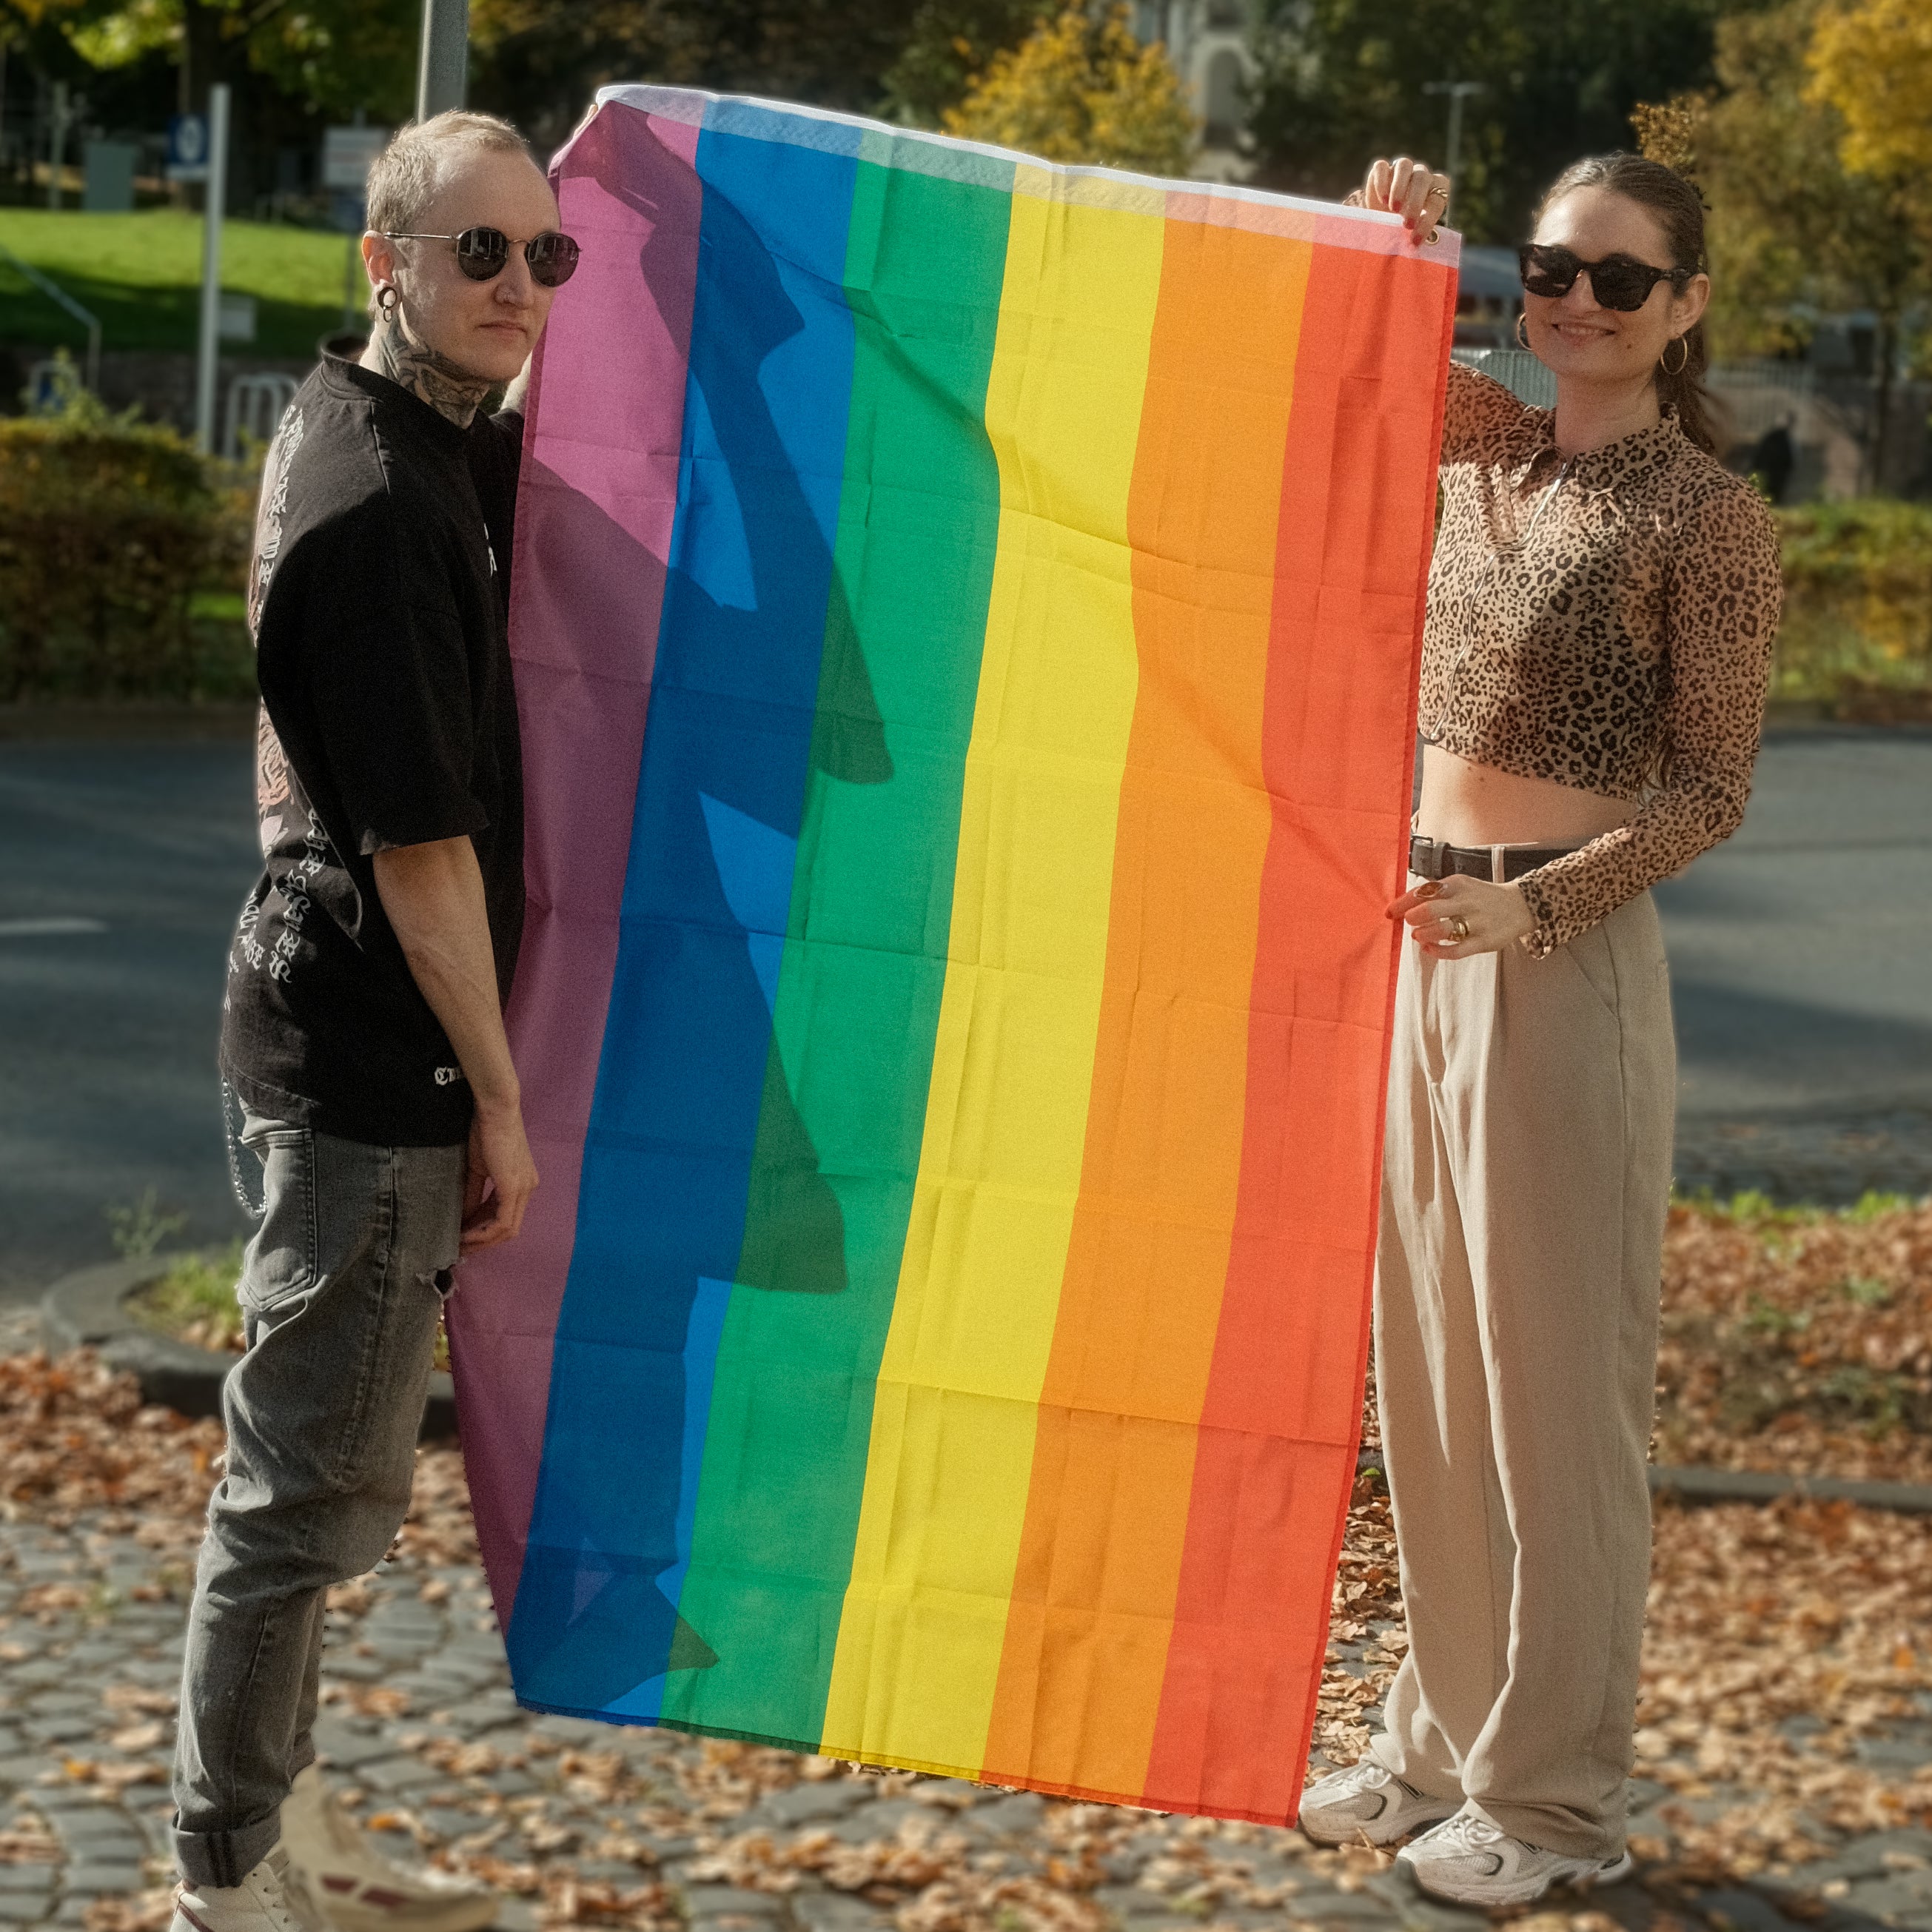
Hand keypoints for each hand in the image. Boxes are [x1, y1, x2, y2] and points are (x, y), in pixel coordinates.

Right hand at [462, 1099, 537, 1248]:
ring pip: (506, 1230)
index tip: (462, 1239)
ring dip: (481, 1241)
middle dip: (483, 1242)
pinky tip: (465, 1235)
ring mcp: (524, 1189)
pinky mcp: (514, 1188)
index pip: (506, 1218)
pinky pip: (502, 1222)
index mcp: (521, 1183)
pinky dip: (484, 1233)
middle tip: (459, 1249)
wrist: (494, 1111)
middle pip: (508, 1229)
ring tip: (459, 1245)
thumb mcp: (477, 1170)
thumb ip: (473, 1195)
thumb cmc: (485, 1133)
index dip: (485, 1233)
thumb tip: (463, 1219)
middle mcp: (528, 1189)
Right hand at [1348, 157, 1452, 243]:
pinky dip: (1381, 181)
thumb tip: (1421, 250)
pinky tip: (1381, 200)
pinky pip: (1382, 167)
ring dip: (1399, 187)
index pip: (1437, 198)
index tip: (1415, 240)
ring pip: (1404, 165)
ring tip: (1392, 209)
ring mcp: (1401, 170)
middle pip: (1422, 178)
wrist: (1382, 221)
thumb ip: (1419, 236)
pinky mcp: (1381, 170)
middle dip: (1415, 201)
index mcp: (1435, 188)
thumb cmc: (1402, 230)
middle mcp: (1420, 175)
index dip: (1429, 219)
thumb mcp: (1412, 234)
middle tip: (1406, 224)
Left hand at [1388, 875, 1533, 956]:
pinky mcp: (1484, 942)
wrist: (1521, 905)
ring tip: (1419, 935)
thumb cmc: (1481, 897)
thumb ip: (1435, 893)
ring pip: (1442, 931)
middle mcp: (1466, 901)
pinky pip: (1456, 951)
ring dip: (1424, 934)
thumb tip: (1403, 906)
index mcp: (1457, 884)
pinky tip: (1429, 948)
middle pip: (1430, 909)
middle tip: (1410, 922)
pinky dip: (1438, 951)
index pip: (1423, 892)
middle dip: (1413, 918)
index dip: (1402, 904)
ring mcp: (1477, 922)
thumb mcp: (1460, 886)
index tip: (1389, 913)